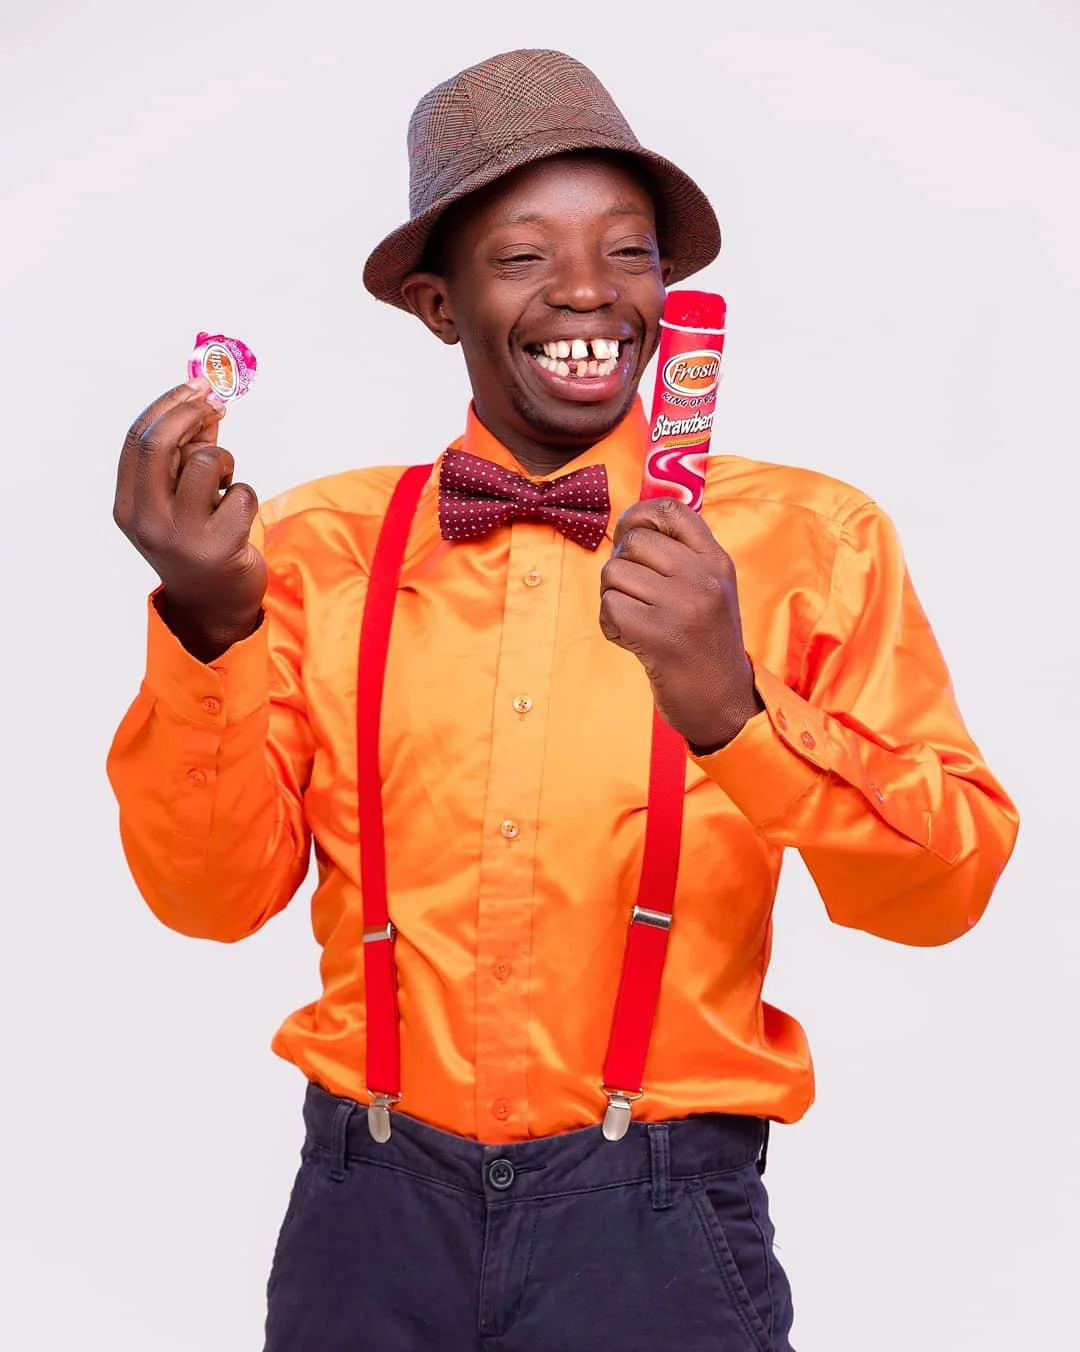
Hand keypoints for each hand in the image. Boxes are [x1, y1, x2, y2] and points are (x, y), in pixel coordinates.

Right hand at [113, 379, 265, 660]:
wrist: (214, 607)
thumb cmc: (199, 542)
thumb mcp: (180, 500)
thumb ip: (187, 454)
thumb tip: (206, 401)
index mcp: (128, 506)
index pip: (139, 439)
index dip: (169, 405)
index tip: (197, 384)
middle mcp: (147, 521)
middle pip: (162, 442)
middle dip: (193, 412)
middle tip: (219, 400)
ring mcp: (180, 536)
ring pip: (208, 462)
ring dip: (226, 463)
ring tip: (225, 488)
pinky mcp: (218, 548)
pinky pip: (241, 494)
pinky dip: (246, 497)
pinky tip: (238, 520)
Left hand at [599, 497, 764, 750]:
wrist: (725, 703)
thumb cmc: (706, 646)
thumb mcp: (711, 591)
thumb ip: (682, 558)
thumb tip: (630, 528)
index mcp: (717, 561)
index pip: (672, 510)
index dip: (638, 515)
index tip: (628, 535)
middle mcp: (703, 578)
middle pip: (634, 542)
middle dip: (621, 566)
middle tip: (633, 595)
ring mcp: (682, 605)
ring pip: (615, 574)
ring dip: (614, 598)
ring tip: (636, 621)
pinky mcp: (659, 635)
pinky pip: (610, 608)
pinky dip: (611, 625)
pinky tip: (632, 641)